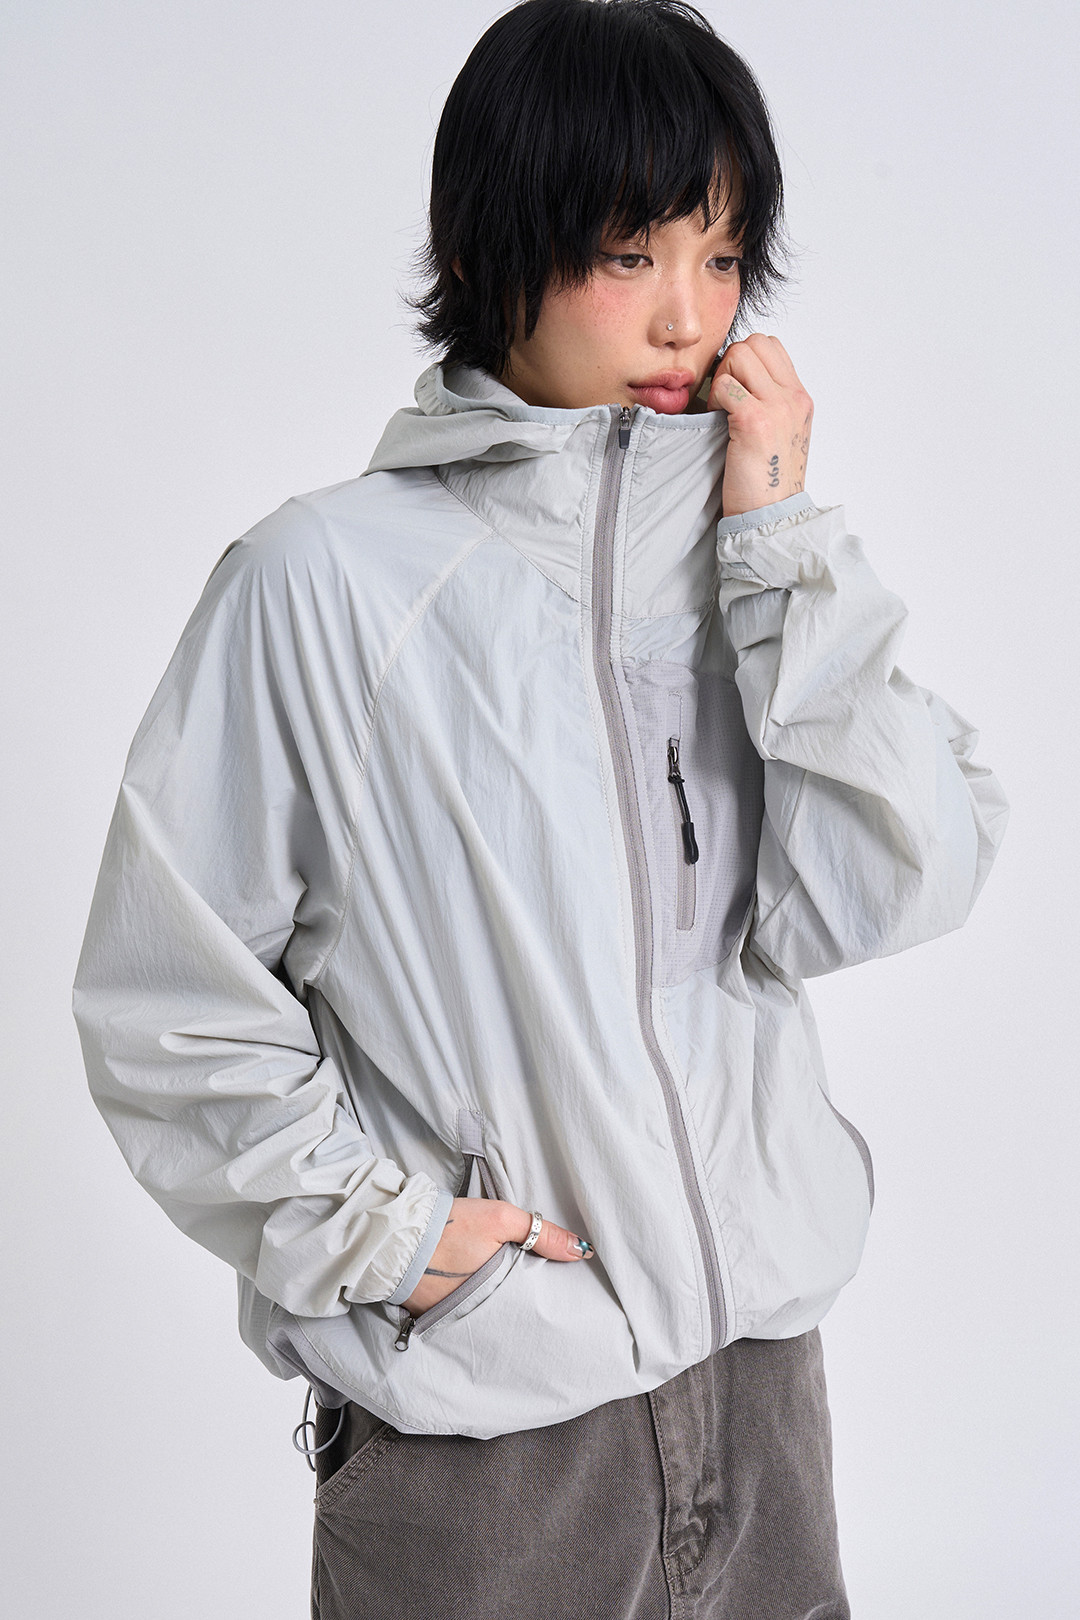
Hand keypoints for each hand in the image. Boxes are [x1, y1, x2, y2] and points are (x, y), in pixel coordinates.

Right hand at [401, 1196, 594, 1316]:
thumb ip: (542, 1233)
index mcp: (498, 1294)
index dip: (543, 1296)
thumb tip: (581, 1251)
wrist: (396, 1234)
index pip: (531, 1304)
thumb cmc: (450, 1225)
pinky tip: (472, 1295)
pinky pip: (458, 1315)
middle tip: (533, 1298)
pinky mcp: (431, 1317)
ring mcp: (452, 1319)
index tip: (555, 1291)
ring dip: (493, 1308)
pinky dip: (466, 1307)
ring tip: (505, 1298)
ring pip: (484, 1315)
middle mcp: (476, 1315)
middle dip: (521, 1307)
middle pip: (509, 1313)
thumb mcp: (500, 1219)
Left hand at [706, 333, 813, 518]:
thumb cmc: (766, 481)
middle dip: (731, 364)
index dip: (745, 359)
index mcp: (800, 398)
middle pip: (754, 343)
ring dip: (721, 378)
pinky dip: (714, 398)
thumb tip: (736, 377)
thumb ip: (769, 403)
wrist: (771, 516)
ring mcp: (777, 407)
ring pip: (739, 355)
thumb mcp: (779, 434)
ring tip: (721, 409)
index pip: (771, 345)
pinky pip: (725, 385)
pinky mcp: (755, 421)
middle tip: (724, 398)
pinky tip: (717, 421)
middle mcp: (793, 397)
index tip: (735, 389)